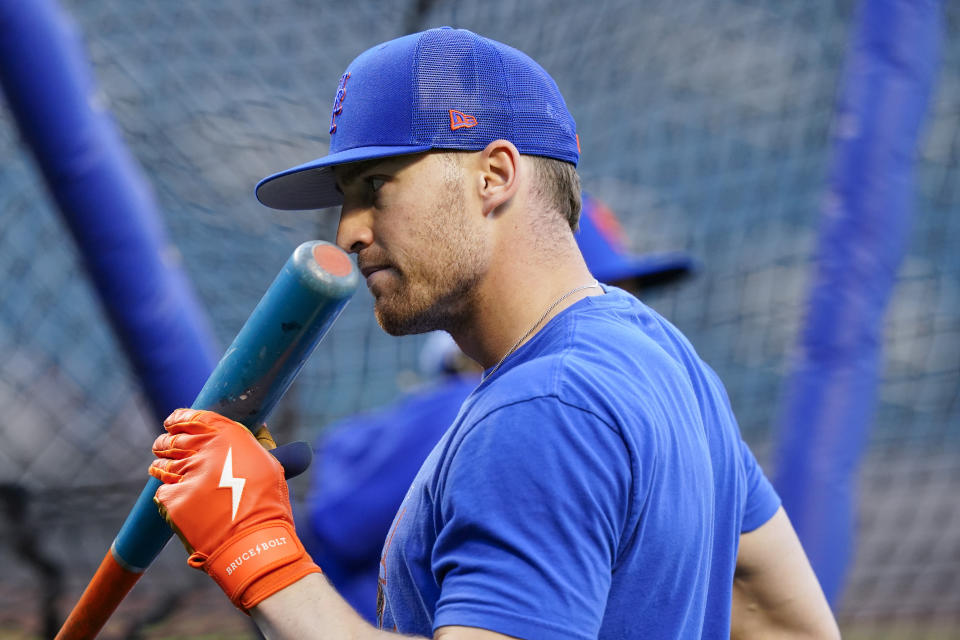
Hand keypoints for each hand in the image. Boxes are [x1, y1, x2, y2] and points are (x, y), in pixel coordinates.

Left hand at [149, 408, 321, 610]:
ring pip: (163, 464)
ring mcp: (186, 474)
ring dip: (161, 464)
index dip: (179, 419)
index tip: (172, 422)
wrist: (254, 541)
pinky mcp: (173, 499)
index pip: (193, 417)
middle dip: (165, 442)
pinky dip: (168, 492)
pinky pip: (163, 490)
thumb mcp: (270, 464)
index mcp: (228, 436)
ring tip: (159, 467)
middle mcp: (204, 450)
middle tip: (162, 445)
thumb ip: (254, 444)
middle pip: (173, 440)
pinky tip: (173, 495)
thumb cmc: (268, 503)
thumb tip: (255, 427)